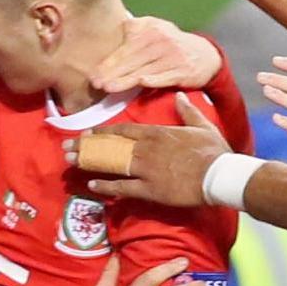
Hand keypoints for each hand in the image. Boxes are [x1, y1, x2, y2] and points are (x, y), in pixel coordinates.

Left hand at [73, 92, 230, 207]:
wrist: (219, 175)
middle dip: (87, 146)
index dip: (103, 131)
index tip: (88, 132)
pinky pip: (122, 187)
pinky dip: (106, 186)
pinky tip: (91, 185)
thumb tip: (180, 96)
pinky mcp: (149, 189)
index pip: (123, 129)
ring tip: (70, 162)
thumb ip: (188, 111)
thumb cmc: (213, 151)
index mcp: (157, 133)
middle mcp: (146, 149)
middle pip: (110, 145)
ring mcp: (145, 169)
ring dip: (89, 163)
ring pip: (110, 164)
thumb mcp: (202, 126)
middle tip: (66, 147)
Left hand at [88, 17, 221, 96]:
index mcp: (150, 29)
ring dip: (125, 80)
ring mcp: (172, 56)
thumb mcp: (154, 29)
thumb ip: (134, 30)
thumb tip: (114, 28)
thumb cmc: (170, 45)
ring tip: (108, 88)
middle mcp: (161, 40)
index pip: (125, 47)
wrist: (204, 55)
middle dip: (112, 73)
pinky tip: (142, 82)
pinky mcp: (182, 71)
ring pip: (144, 70)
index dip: (108, 61)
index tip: (93, 73)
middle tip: (95, 83)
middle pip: (131, 60)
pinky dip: (154, 79)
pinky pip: (165, 76)